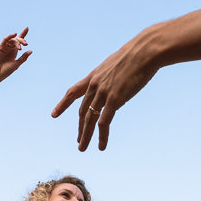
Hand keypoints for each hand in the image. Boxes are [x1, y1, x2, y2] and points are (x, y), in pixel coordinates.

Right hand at [0, 28, 31, 83]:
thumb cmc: (6, 71)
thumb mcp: (16, 64)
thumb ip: (23, 57)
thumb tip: (31, 50)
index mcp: (14, 51)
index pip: (19, 41)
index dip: (23, 34)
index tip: (27, 28)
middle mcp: (9, 48)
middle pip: (17, 40)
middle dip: (22, 40)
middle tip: (26, 44)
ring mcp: (5, 47)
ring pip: (12, 40)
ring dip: (17, 41)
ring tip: (20, 47)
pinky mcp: (0, 47)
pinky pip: (5, 40)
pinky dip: (9, 36)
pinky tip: (14, 35)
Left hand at [52, 30, 159, 150]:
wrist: (146, 51)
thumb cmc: (137, 55)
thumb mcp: (117, 64)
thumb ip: (111, 75)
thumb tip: (115, 80)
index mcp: (94, 76)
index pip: (73, 92)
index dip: (63, 104)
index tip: (54, 114)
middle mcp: (95, 85)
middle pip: (82, 111)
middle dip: (80, 128)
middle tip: (79, 141)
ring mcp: (103, 92)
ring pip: (89, 119)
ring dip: (85, 136)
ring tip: (82, 148)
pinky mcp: (114, 99)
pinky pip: (104, 122)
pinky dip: (101, 136)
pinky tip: (101, 146)